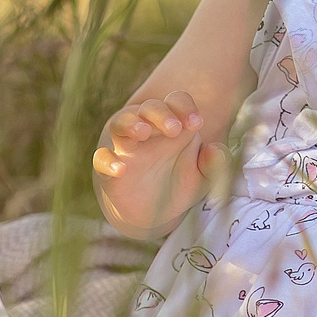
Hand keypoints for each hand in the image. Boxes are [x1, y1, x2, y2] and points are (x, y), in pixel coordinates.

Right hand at [92, 92, 221, 235]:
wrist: (154, 214)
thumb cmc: (180, 184)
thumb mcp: (204, 177)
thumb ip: (214, 164)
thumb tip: (214, 151)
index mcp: (173, 126)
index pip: (176, 101)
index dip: (185, 107)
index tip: (196, 124)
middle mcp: (148, 132)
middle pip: (149, 107)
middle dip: (161, 114)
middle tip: (175, 129)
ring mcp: (126, 149)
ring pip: (121, 123)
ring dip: (131, 124)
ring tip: (143, 132)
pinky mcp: (110, 172)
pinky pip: (101, 159)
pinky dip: (108, 161)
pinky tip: (121, 169)